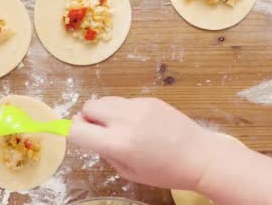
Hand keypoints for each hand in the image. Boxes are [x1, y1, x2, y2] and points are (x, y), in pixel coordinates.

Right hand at [68, 97, 219, 189]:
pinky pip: (125, 101)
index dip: (71, 132)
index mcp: (119, 143)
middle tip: (100, 133)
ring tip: (120, 128)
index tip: (73, 135)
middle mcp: (126, 120)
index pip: (77, 130)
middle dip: (88, 119)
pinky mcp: (150, 99)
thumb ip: (105, 152)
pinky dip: (124, 111)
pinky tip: (140, 125)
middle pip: (88, 107)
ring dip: (105, 113)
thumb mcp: (129, 171)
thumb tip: (89, 134)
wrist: (199, 156)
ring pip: (106, 101)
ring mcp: (139, 106)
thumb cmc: (165, 171)